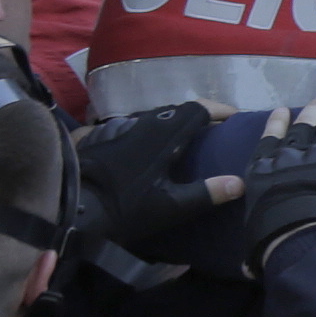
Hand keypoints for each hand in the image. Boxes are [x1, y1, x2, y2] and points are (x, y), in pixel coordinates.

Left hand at [73, 104, 229, 260]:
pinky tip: (149, 148)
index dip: (219, 110)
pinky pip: (134, 126)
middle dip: (198, 116)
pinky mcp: (104, 136)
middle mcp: (144, 122)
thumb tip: (239, 183)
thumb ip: (206, 193)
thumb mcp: (171, 206)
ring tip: (184, 139)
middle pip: (177, 110)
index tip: (234, 117)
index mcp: (165, 134)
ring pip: (153, 116)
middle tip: (213, 130)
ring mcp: (121, 127)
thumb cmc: (127, 207)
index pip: (198, 109)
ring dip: (172, 123)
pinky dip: (150, 131)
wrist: (75, 206)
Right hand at [215, 97, 315, 268]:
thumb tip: (248, 268)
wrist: (296, 229)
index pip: (272, 139)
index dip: (279, 124)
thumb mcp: (254, 238)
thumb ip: (255, 245)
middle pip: (308, 124)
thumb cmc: (270, 237)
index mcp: (267, 168)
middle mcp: (295, 153)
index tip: (283, 111)